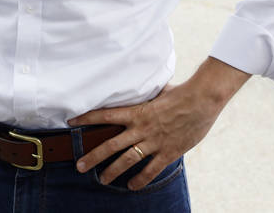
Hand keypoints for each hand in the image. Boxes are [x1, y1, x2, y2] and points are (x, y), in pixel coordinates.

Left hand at [68, 59, 246, 189]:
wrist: (202, 100)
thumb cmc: (182, 93)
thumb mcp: (158, 92)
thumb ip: (147, 96)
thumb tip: (141, 88)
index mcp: (137, 112)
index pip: (106, 115)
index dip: (87, 118)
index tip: (72, 121)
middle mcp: (141, 128)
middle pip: (111, 145)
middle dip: (93, 156)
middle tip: (79, 166)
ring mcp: (154, 142)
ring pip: (127, 160)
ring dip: (112, 171)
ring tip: (102, 179)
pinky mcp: (168, 152)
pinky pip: (151, 170)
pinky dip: (140, 179)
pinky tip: (132, 186)